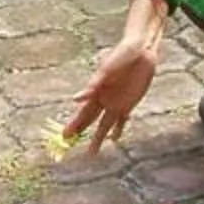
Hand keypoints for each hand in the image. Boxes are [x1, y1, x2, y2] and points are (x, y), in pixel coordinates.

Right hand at [62, 32, 158, 154]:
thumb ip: (93, 85)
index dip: (73, 124)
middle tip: (67, 144)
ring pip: (104, 125)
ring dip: (98, 138)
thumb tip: (75, 100)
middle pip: (89, 119)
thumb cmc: (121, 55)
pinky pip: (122, 121)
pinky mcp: (128, 104)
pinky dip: (118, 130)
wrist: (140, 50)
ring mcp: (116, 103)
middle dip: (79, 131)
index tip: (63, 136)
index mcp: (95, 90)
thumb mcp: (106, 69)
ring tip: (91, 153)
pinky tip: (113, 139)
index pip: (82, 112)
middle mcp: (103, 99)